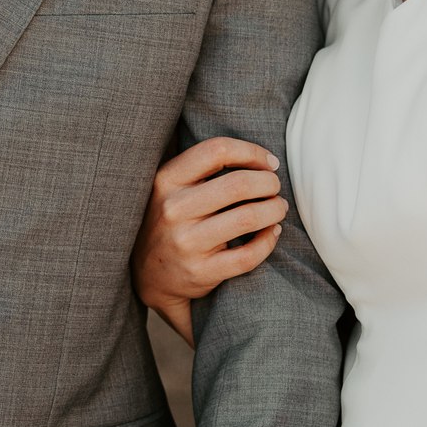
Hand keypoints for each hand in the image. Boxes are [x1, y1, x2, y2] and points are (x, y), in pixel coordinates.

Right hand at [131, 137, 286, 344]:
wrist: (148, 275)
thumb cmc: (170, 221)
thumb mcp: (171, 188)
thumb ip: (203, 169)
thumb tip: (264, 160)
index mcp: (166, 180)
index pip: (216, 151)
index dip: (251, 152)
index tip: (269, 162)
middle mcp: (174, 209)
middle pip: (238, 184)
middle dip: (269, 182)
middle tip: (275, 187)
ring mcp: (186, 242)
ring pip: (248, 218)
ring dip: (275, 209)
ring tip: (279, 207)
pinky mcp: (200, 271)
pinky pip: (248, 255)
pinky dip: (269, 240)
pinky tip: (272, 232)